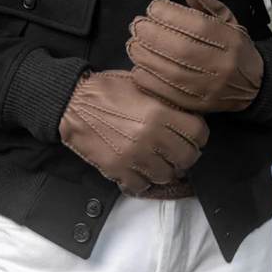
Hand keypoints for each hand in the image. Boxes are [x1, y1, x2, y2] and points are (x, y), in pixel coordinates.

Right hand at [58, 68, 208, 194]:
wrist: (73, 103)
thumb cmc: (107, 90)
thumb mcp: (142, 85)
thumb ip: (166, 102)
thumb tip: (186, 114)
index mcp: (159, 112)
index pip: (198, 133)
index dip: (198, 134)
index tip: (191, 134)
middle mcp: (151, 136)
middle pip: (187, 157)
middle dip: (184, 154)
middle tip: (175, 149)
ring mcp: (134, 156)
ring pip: (167, 175)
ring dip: (165, 168)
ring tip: (156, 158)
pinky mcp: (118, 170)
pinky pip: (142, 186)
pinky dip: (143, 180)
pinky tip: (138, 167)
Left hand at [125, 0, 263, 113]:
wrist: (254, 85)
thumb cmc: (235, 47)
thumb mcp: (227, 20)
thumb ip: (204, 1)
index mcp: (231, 40)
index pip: (198, 26)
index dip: (171, 15)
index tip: (153, 8)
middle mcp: (223, 65)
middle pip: (183, 50)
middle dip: (154, 35)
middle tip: (137, 26)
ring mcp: (211, 88)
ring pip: (173, 73)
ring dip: (147, 57)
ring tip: (134, 44)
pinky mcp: (199, 106)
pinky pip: (169, 94)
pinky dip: (149, 80)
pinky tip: (139, 67)